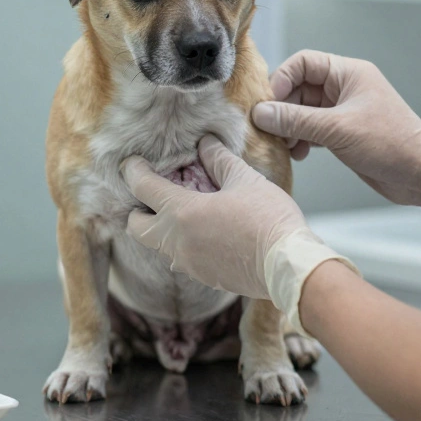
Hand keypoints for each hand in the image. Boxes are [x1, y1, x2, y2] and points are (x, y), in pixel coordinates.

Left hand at [121, 136, 355, 328]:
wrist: (289, 266)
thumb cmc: (269, 220)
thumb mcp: (244, 180)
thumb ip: (218, 160)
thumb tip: (206, 143)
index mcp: (181, 213)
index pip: (142, 188)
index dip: (132, 171)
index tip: (131, 163)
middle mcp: (176, 242)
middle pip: (136, 226)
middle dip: (137, 209)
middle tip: (153, 193)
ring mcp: (188, 264)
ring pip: (158, 245)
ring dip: (162, 227)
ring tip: (183, 209)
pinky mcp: (204, 276)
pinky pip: (181, 258)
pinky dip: (183, 243)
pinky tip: (205, 231)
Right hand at [252, 50, 420, 207]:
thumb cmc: (391, 144)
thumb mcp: (337, 129)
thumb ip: (295, 120)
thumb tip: (260, 113)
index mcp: (349, 73)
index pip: (303, 62)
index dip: (282, 80)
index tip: (269, 104)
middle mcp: (345, 88)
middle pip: (299, 88)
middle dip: (282, 109)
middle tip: (270, 130)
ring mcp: (343, 111)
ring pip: (302, 111)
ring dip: (289, 127)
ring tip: (285, 146)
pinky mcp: (342, 132)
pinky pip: (311, 129)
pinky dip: (301, 139)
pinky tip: (299, 154)